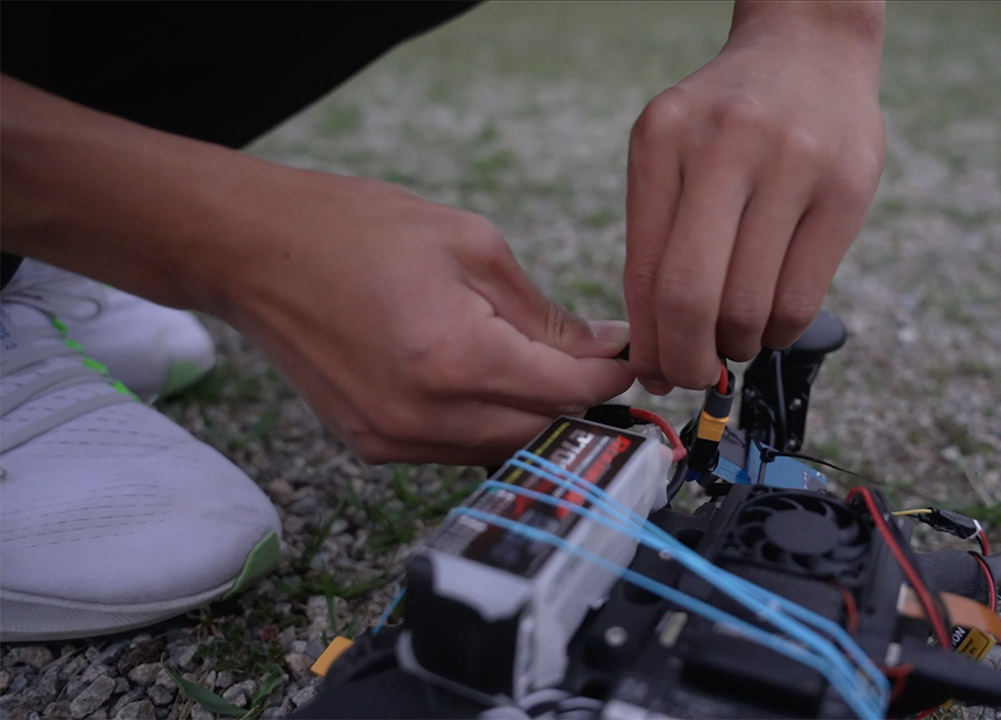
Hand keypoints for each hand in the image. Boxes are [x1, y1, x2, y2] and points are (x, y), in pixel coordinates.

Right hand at [217, 172, 634, 464]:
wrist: (256, 252)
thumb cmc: (358, 230)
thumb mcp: (471, 246)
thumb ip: (543, 313)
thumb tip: (603, 349)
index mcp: (455, 356)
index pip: (568, 389)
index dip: (611, 375)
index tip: (632, 356)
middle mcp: (424, 414)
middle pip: (541, 432)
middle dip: (580, 402)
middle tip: (599, 367)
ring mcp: (394, 439)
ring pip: (500, 449)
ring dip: (535, 417)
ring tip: (548, 372)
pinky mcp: (372, 447)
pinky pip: (456, 450)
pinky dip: (486, 424)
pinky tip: (491, 386)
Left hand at [624, 1, 885, 391]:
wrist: (810, 49)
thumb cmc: (730, 122)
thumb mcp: (674, 154)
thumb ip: (659, 240)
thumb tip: (656, 352)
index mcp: (663, 139)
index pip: (643, 273)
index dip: (647, 342)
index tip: (653, 371)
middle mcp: (724, 145)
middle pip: (690, 297)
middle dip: (687, 359)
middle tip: (693, 374)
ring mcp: (793, 163)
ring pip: (750, 306)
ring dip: (738, 344)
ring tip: (736, 335)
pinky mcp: (848, 186)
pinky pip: (802, 298)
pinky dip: (780, 331)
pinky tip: (771, 318)